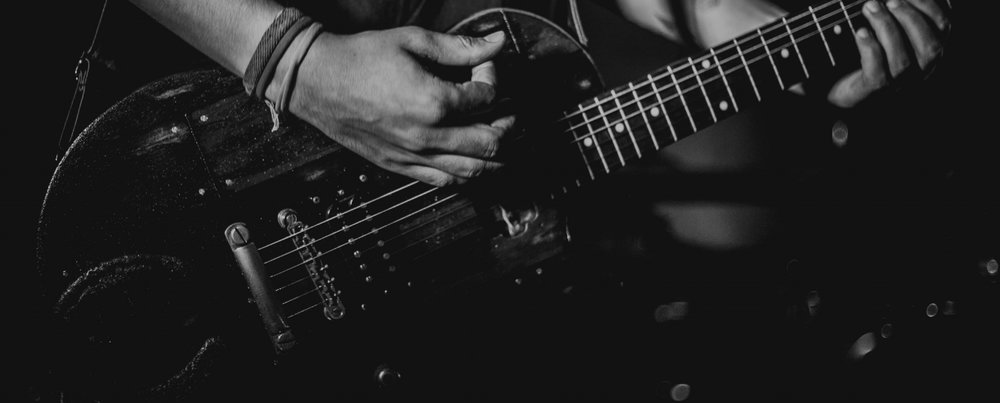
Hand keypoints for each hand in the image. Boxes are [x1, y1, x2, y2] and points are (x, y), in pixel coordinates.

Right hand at [289, 27, 513, 185]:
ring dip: (494, 157)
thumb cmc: (357, 59)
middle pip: (489, 141)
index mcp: (433, 102)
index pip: (486, 97)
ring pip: (472, 170)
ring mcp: (412, 155)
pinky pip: (444, 181)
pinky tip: (472, 162)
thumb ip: (459, 46)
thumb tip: (495, 42)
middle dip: (507, 122)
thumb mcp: (412, 41)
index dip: (493, 77)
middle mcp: (427, 136)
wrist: (316, 80)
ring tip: (499, 139)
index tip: (486, 65)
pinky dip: (466, 174)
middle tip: (507, 109)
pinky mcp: (399, 165)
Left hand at [826, 0, 949, 107]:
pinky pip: (877, 74)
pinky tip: (860, 32)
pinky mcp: (872, 93)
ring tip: (870, 7)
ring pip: (902, 61)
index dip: (930, 7)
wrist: (837, 86)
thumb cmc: (864, 50)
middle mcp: (918, 71)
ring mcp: (896, 85)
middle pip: (930, 48)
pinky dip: (870, 49)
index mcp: (927, 50)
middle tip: (889, 0)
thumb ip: (894, 9)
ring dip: (887, 28)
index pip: (943, 29)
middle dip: (910, 19)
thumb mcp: (883, 26)